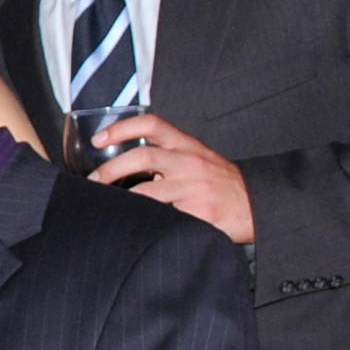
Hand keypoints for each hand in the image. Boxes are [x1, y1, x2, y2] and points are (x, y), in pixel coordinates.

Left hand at [92, 114, 254, 242]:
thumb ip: (166, 155)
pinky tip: (131, 224)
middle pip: (142, 156)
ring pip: (146, 193)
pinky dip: (142, 221)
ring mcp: (194, 189)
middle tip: (91, 182)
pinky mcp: (199, 215)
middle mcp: (190, 163)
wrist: (258, 205)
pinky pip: (162, 219)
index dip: (121, 128)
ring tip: (105, 206)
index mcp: (187, 146)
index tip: (98, 139)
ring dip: (120, 201)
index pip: (152, 124)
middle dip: (109, 169)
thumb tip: (120, 162)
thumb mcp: (197, 158)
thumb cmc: (220, 182)